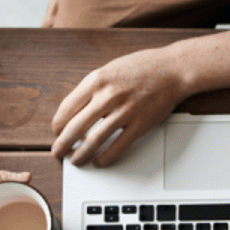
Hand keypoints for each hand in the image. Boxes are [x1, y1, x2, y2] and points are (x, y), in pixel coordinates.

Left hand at [51, 48, 191, 167]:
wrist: (173, 70)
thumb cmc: (143, 68)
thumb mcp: (109, 70)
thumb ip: (93, 88)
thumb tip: (77, 110)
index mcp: (96, 81)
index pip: (67, 108)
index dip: (58, 125)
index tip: (57, 132)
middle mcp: (108, 96)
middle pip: (76, 127)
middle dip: (63, 144)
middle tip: (58, 152)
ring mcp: (125, 111)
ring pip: (94, 140)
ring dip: (81, 154)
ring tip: (76, 161)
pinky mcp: (141, 124)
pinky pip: (118, 146)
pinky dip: (106, 157)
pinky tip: (99, 161)